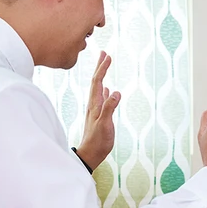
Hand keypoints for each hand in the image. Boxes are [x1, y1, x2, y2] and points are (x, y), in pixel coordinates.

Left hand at [76, 51, 120, 170]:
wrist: (91, 154)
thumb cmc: (98, 141)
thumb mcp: (105, 125)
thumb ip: (109, 108)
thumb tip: (115, 91)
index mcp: (94, 104)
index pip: (97, 82)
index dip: (102, 68)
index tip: (108, 56)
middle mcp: (94, 104)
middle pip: (96, 81)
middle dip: (100, 67)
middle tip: (104, 53)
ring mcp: (96, 109)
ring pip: (98, 88)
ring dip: (102, 76)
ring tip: (105, 66)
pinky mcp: (99, 115)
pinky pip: (102, 98)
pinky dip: (105, 90)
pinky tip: (107, 89)